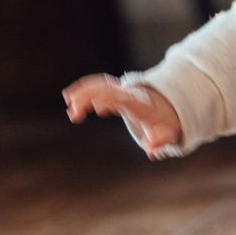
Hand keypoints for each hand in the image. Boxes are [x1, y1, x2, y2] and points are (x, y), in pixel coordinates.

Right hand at [63, 73, 181, 159]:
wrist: (164, 106)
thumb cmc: (163, 123)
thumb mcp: (167, 133)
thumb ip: (162, 140)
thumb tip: (152, 149)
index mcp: (141, 104)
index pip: (125, 99)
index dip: (111, 100)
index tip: (98, 107)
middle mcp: (129, 93)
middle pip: (108, 89)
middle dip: (91, 97)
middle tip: (74, 112)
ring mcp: (120, 89)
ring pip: (100, 85)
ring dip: (83, 93)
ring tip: (70, 110)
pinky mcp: (112, 90)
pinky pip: (97, 84)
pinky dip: (83, 88)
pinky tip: (68, 96)